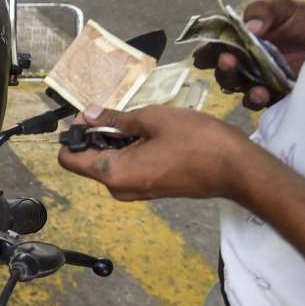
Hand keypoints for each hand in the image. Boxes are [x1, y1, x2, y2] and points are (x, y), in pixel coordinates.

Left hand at [57, 105, 253, 201]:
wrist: (236, 169)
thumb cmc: (197, 141)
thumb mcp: (152, 119)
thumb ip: (115, 118)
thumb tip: (88, 114)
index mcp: (113, 173)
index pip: (69, 159)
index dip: (74, 134)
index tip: (90, 115)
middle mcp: (117, 188)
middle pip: (88, 159)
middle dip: (97, 134)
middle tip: (122, 113)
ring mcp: (133, 191)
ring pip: (109, 162)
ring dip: (116, 140)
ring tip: (142, 123)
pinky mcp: (148, 189)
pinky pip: (126, 168)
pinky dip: (130, 150)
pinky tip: (151, 135)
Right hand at [192, 0, 304, 109]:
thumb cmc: (304, 20)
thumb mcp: (284, 7)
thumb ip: (263, 10)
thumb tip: (250, 28)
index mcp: (241, 41)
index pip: (216, 47)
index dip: (206, 52)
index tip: (203, 54)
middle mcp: (245, 62)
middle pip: (223, 69)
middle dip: (221, 66)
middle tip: (227, 59)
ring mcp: (257, 79)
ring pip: (236, 86)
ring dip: (235, 83)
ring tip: (244, 79)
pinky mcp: (273, 94)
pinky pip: (257, 101)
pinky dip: (254, 99)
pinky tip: (261, 92)